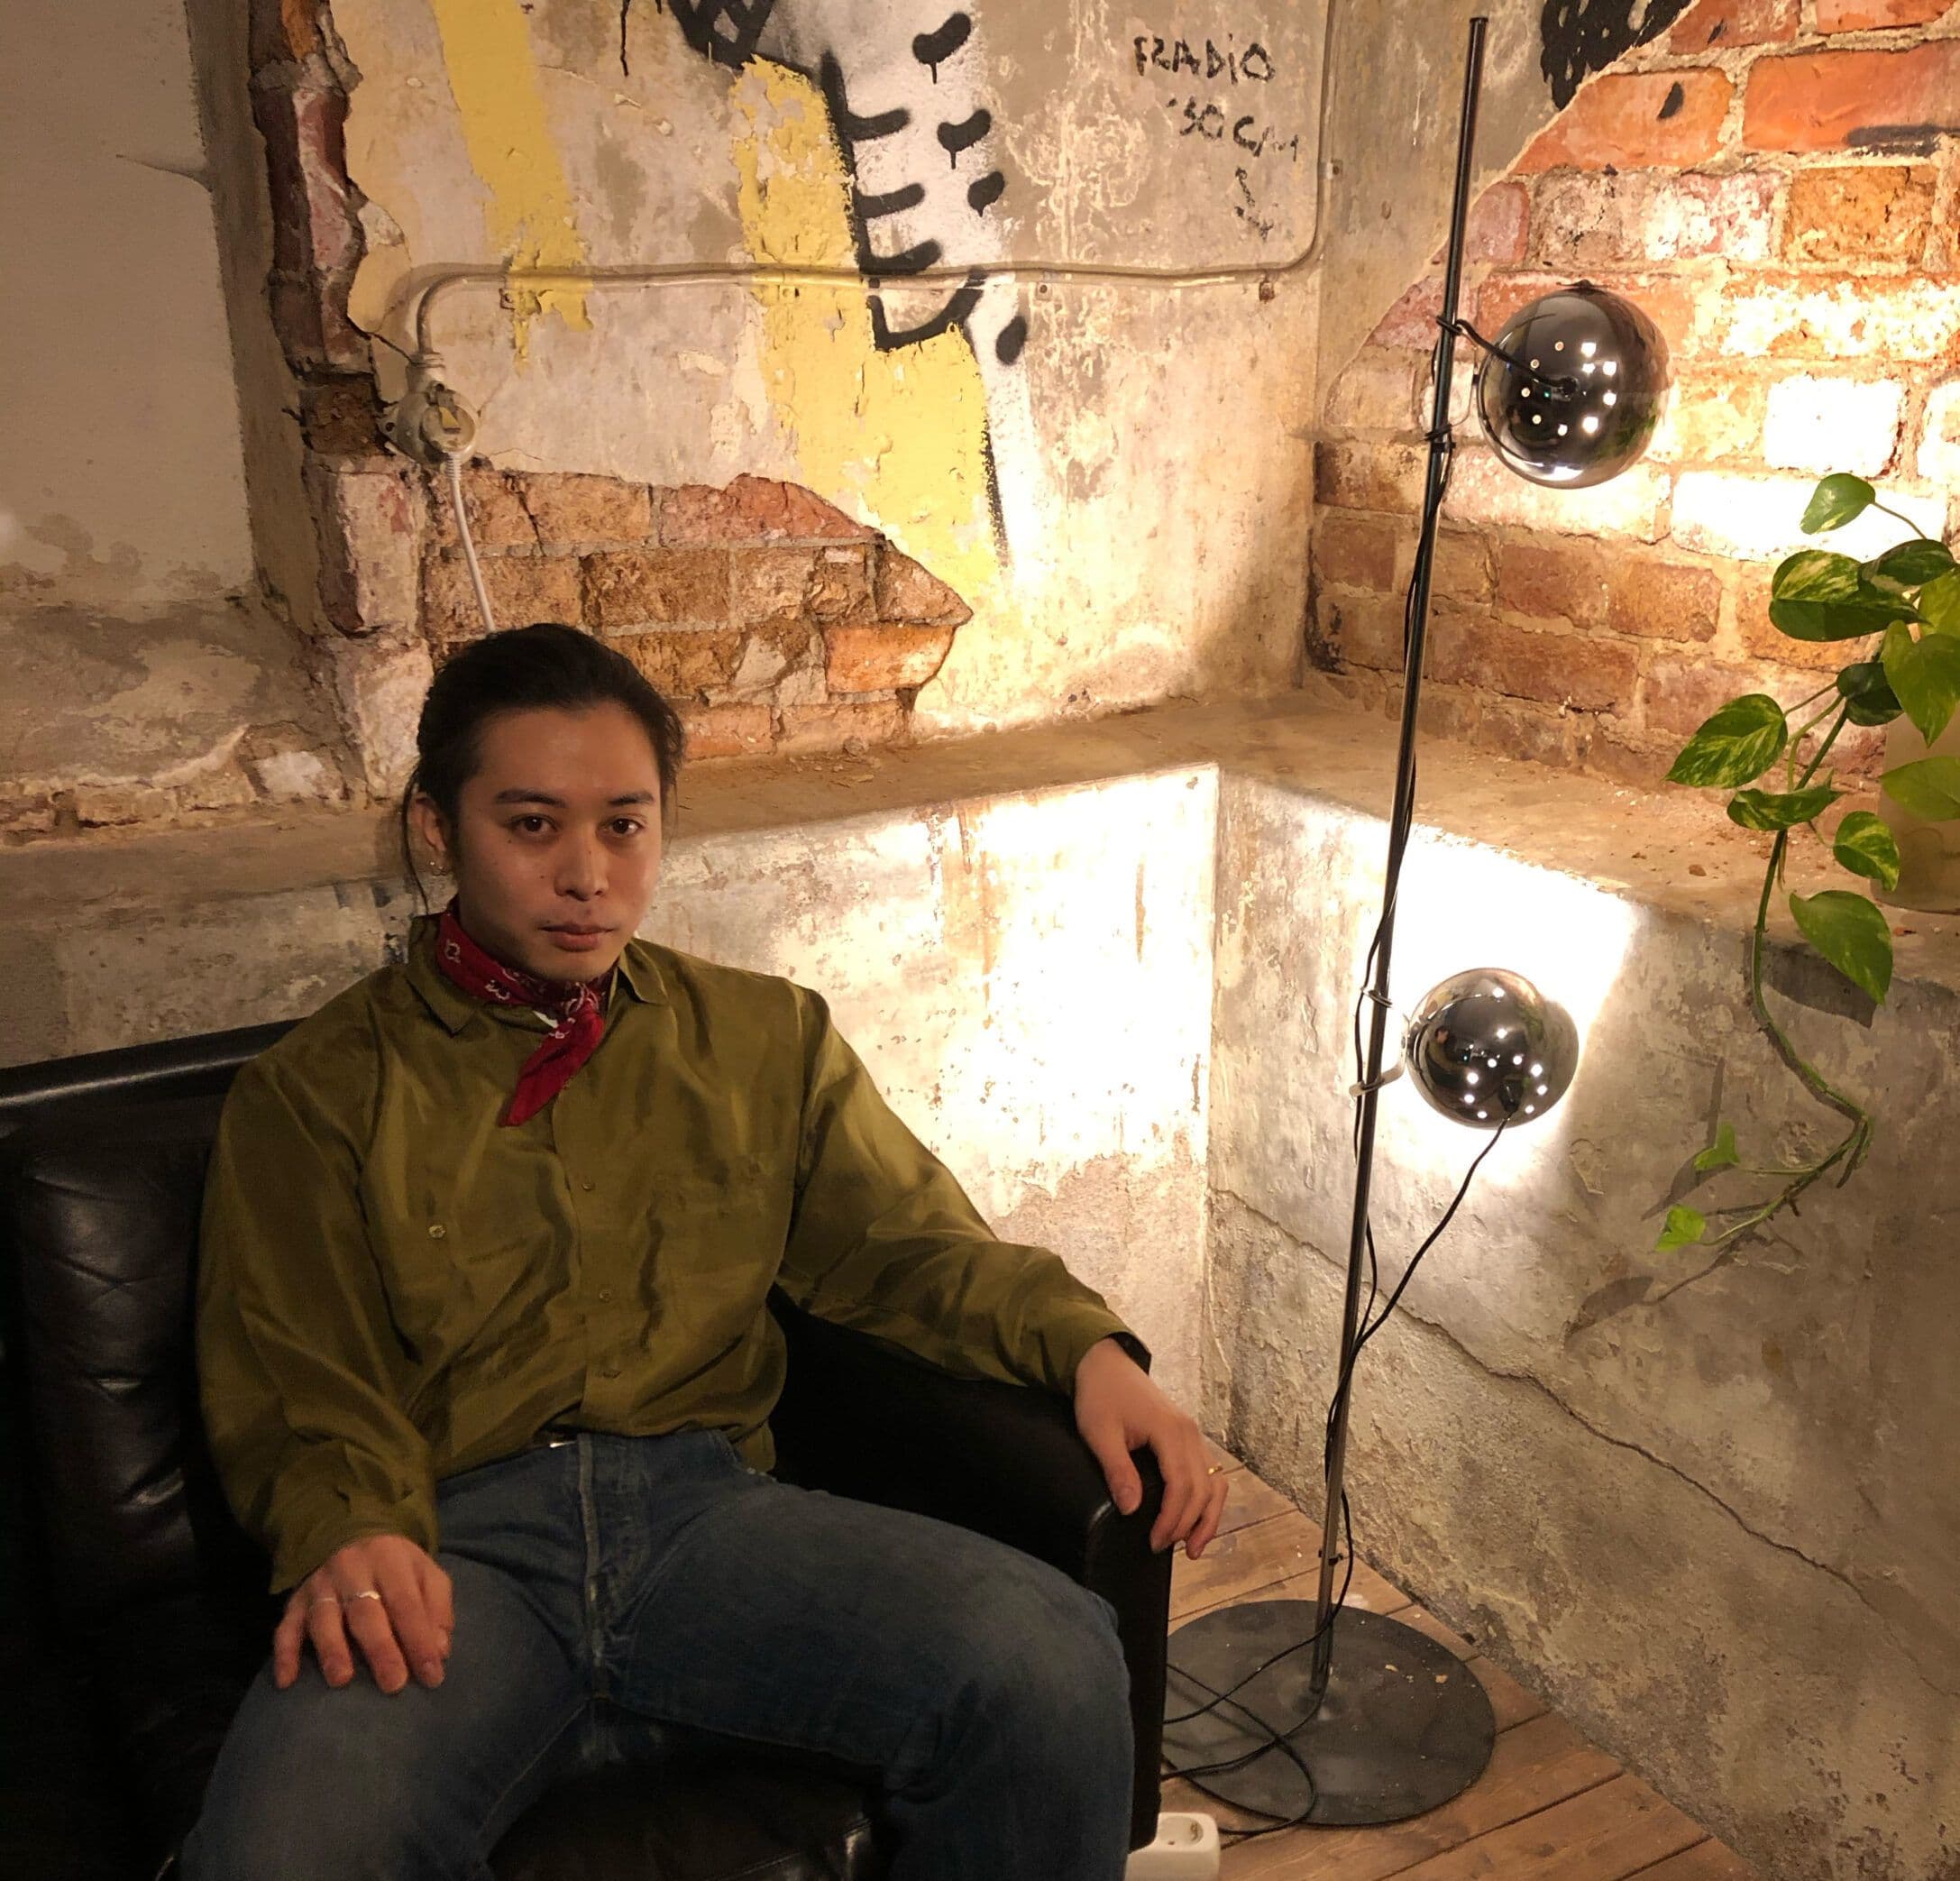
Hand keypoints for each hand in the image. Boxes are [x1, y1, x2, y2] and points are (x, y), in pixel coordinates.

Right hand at [274, 1534, 453, 1694]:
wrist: (349, 1530)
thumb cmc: (395, 1564)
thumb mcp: (426, 1572)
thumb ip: (437, 1608)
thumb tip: (439, 1652)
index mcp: (390, 1561)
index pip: (407, 1603)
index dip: (419, 1640)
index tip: (432, 1676)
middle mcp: (352, 1570)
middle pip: (366, 1612)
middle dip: (380, 1649)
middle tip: (393, 1684)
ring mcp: (320, 1585)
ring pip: (324, 1618)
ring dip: (332, 1649)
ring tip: (341, 1680)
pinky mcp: (295, 1600)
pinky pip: (286, 1627)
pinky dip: (285, 1653)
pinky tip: (287, 1681)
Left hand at [1073, 1336, 1227, 1557]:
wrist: (1106, 1363)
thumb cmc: (1100, 1395)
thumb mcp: (1099, 1433)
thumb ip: (1117, 1469)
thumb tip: (1132, 1510)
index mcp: (1170, 1431)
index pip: (1182, 1485)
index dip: (1172, 1518)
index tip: (1155, 1542)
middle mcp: (1190, 1433)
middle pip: (1203, 1488)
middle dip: (1187, 1524)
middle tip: (1163, 1549)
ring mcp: (1193, 1435)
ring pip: (1215, 1482)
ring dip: (1207, 1517)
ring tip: (1193, 1548)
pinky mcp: (1189, 1438)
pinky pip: (1209, 1473)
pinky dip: (1207, 1500)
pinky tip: (1197, 1519)